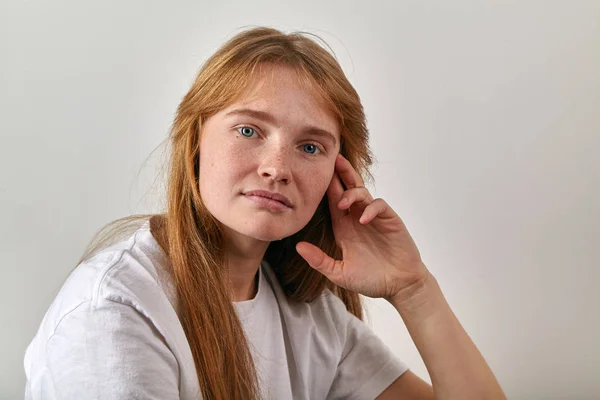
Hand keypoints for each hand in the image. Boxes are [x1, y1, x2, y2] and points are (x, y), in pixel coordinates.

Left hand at [296, 154, 430, 301]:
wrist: (399, 286)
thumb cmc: (371, 280)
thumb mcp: (339, 273)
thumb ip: (319, 260)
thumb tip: (298, 247)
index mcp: (344, 227)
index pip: (332, 200)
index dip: (325, 186)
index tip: (313, 172)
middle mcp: (357, 218)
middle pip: (348, 188)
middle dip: (340, 173)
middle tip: (332, 160)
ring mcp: (374, 217)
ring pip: (362, 193)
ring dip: (352, 193)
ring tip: (343, 203)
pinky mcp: (390, 220)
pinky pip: (379, 205)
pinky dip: (370, 208)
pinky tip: (363, 219)